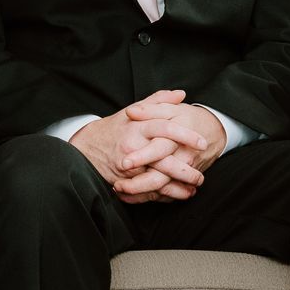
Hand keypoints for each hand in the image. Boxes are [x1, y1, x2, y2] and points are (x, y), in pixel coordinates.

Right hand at [67, 90, 209, 202]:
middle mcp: (133, 146)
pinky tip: (181, 194)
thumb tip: (180, 94)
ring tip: (195, 186)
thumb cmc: (114, 128)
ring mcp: (129, 165)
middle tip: (201, 173)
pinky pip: (149, 190)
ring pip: (158, 178)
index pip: (165, 128)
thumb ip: (158, 102)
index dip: (185, 135)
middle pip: (163, 158)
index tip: (202, 142)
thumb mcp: (133, 111)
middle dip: (185, 168)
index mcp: (138, 126)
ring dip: (178, 185)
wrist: (87, 147)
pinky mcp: (126, 180)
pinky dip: (166, 195)